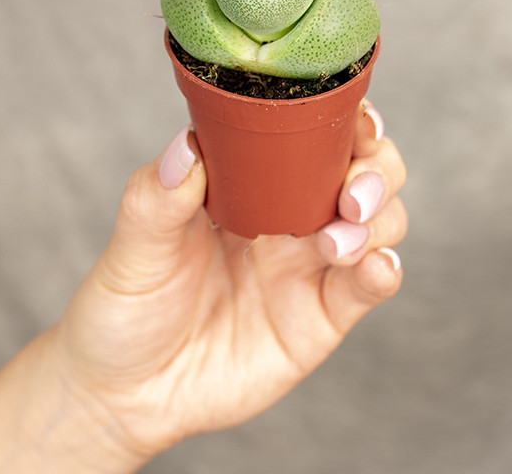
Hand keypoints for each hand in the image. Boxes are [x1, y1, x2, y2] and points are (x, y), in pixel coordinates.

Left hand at [50, 99, 407, 467]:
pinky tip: (374, 268)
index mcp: (249, 181)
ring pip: (379, 222)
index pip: (312, 133)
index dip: (345, 118)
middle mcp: (289, 214)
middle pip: (365, 171)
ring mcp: (309, 265)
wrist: (127, 393)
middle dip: (377, 170)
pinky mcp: (320, 317)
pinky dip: (384, 271)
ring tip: (339, 242)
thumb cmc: (127, 304)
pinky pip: (368, 286)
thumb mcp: (133, 246)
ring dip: (380, 219)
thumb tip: (185, 147)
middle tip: (353, 194)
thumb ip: (157, 197)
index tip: (354, 119)